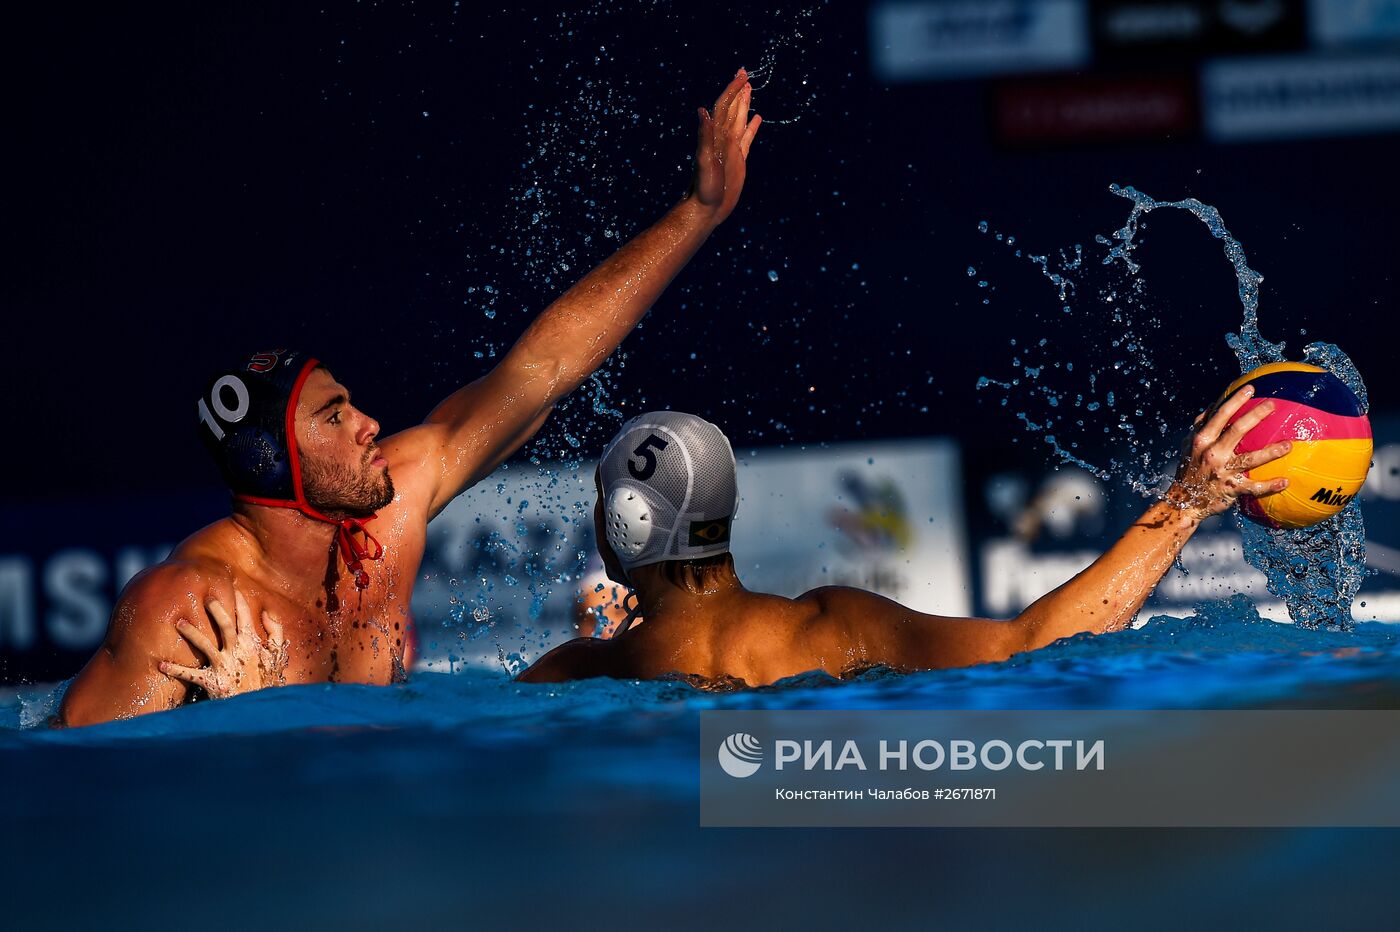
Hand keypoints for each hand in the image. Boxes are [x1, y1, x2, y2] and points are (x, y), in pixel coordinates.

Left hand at [160, 590, 288, 698]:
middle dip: (216, 610)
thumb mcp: (277, 655)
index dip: (240, 602)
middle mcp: (238, 652)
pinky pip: (192, 675)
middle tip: (206, 597)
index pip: (246, 618)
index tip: (233, 587)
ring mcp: (224, 667)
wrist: (260, 708)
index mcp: (253, 644)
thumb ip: (275, 631)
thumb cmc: (267, 681)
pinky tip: (161, 664)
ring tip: (178, 622)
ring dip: (192, 633)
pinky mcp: (214, 682)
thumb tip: (267, 612)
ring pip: (205, 645)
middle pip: (225, 625)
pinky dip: (176, 670)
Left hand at [690, 69, 761, 224]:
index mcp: (716, 136)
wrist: (706, 209)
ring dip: (744, 104)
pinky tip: (757, 119)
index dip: (732, 90)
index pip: (724, 106)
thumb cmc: (702, 188)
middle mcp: (723, 138)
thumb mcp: (703, 161)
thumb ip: (704, 137)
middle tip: (744, 72)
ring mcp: (731, 148)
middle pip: (732, 108)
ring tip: (750, 88)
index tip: (742, 76)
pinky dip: (752, 126)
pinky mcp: (739, 159)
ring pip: (740, 119)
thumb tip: (703, 111)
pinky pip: (747, 138)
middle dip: (737, 90)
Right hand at [1169, 385, 1292, 521]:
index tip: (1250, 389)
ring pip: (1250, 459)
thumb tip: (1214, 404)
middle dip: (1256, 415)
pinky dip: (1270, 485)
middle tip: (1273, 405)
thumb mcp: (1189, 444)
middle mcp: (1212, 453)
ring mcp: (1222, 471)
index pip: (1219, 415)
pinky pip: (1254, 487)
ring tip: (1289, 445)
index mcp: (1202, 440)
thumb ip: (1201, 425)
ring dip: (1271, 451)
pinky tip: (1285, 481)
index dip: (1235, 401)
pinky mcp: (1231, 488)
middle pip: (1237, 430)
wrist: (1184, 500)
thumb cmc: (1189, 468)